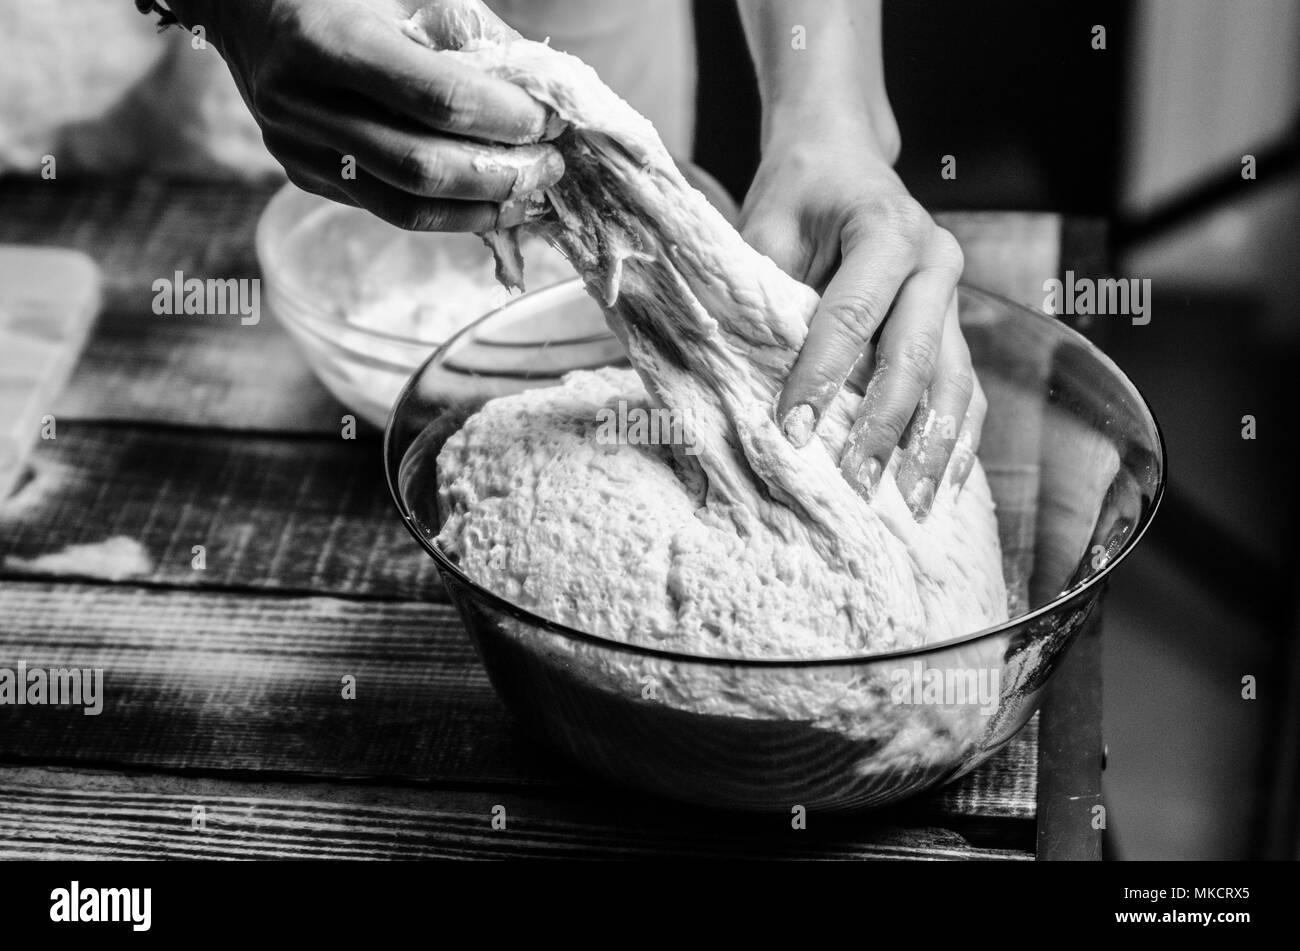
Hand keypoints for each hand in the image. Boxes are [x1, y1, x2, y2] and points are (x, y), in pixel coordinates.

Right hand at [166, 0, 563, 230]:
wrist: (247, 5)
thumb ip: (477, 40)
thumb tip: (545, 96)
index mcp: (331, 40)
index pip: (440, 100)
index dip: (506, 117)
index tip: (550, 120)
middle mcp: (305, 103)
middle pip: (424, 167)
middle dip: (501, 175)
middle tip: (550, 168)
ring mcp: (299, 148)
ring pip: (405, 207)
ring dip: (479, 209)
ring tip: (527, 195)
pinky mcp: (304, 175)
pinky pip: (387, 207)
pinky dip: (446, 212)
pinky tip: (485, 200)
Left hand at [741, 110, 984, 519]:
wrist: (841, 156)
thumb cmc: (798, 192)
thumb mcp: (766, 226)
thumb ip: (764, 293)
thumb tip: (743, 376)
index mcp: (888, 228)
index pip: (853, 315)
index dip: (821, 375)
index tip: (792, 430)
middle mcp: (935, 261)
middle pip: (915, 356)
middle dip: (883, 427)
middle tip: (856, 485)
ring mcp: (954, 296)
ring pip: (955, 381)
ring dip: (933, 449)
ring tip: (912, 506)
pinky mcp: (955, 326)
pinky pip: (966, 388)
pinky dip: (957, 439)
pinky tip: (945, 485)